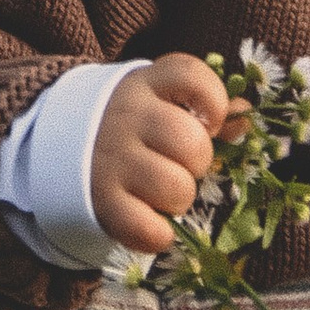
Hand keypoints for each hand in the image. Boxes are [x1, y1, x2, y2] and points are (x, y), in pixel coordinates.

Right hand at [88, 52, 230, 256]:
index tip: (210, 122)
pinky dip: (159, 234)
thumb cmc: (132, 127)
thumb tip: (246, 115)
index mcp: (145, 84)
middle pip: (191, 142)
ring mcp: (112, 159)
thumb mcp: (160, 103)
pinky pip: (149, 229)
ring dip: (180, 199)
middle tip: (182, 164)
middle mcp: (127, 116)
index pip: (190, 75)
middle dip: (198, 162)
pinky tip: (153, 222)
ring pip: (176, 188)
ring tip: (165, 192)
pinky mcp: (102, 201)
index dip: (213, 100)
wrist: (63, 149)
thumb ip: (204, 106)